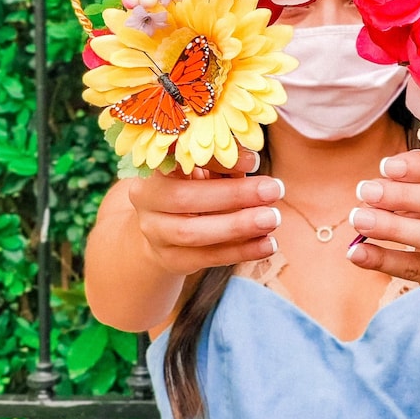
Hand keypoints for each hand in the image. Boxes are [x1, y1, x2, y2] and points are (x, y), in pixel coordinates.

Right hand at [127, 149, 283, 275]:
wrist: (165, 226)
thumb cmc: (196, 183)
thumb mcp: (207, 167)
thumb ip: (225, 160)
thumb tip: (250, 161)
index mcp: (153, 164)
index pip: (179, 159)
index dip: (216, 161)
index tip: (255, 162)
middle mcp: (145, 198)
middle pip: (185, 199)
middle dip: (233, 195)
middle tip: (274, 190)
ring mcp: (154, 232)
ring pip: (192, 233)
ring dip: (237, 226)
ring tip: (272, 218)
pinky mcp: (170, 259)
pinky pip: (206, 258)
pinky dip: (240, 251)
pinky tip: (267, 244)